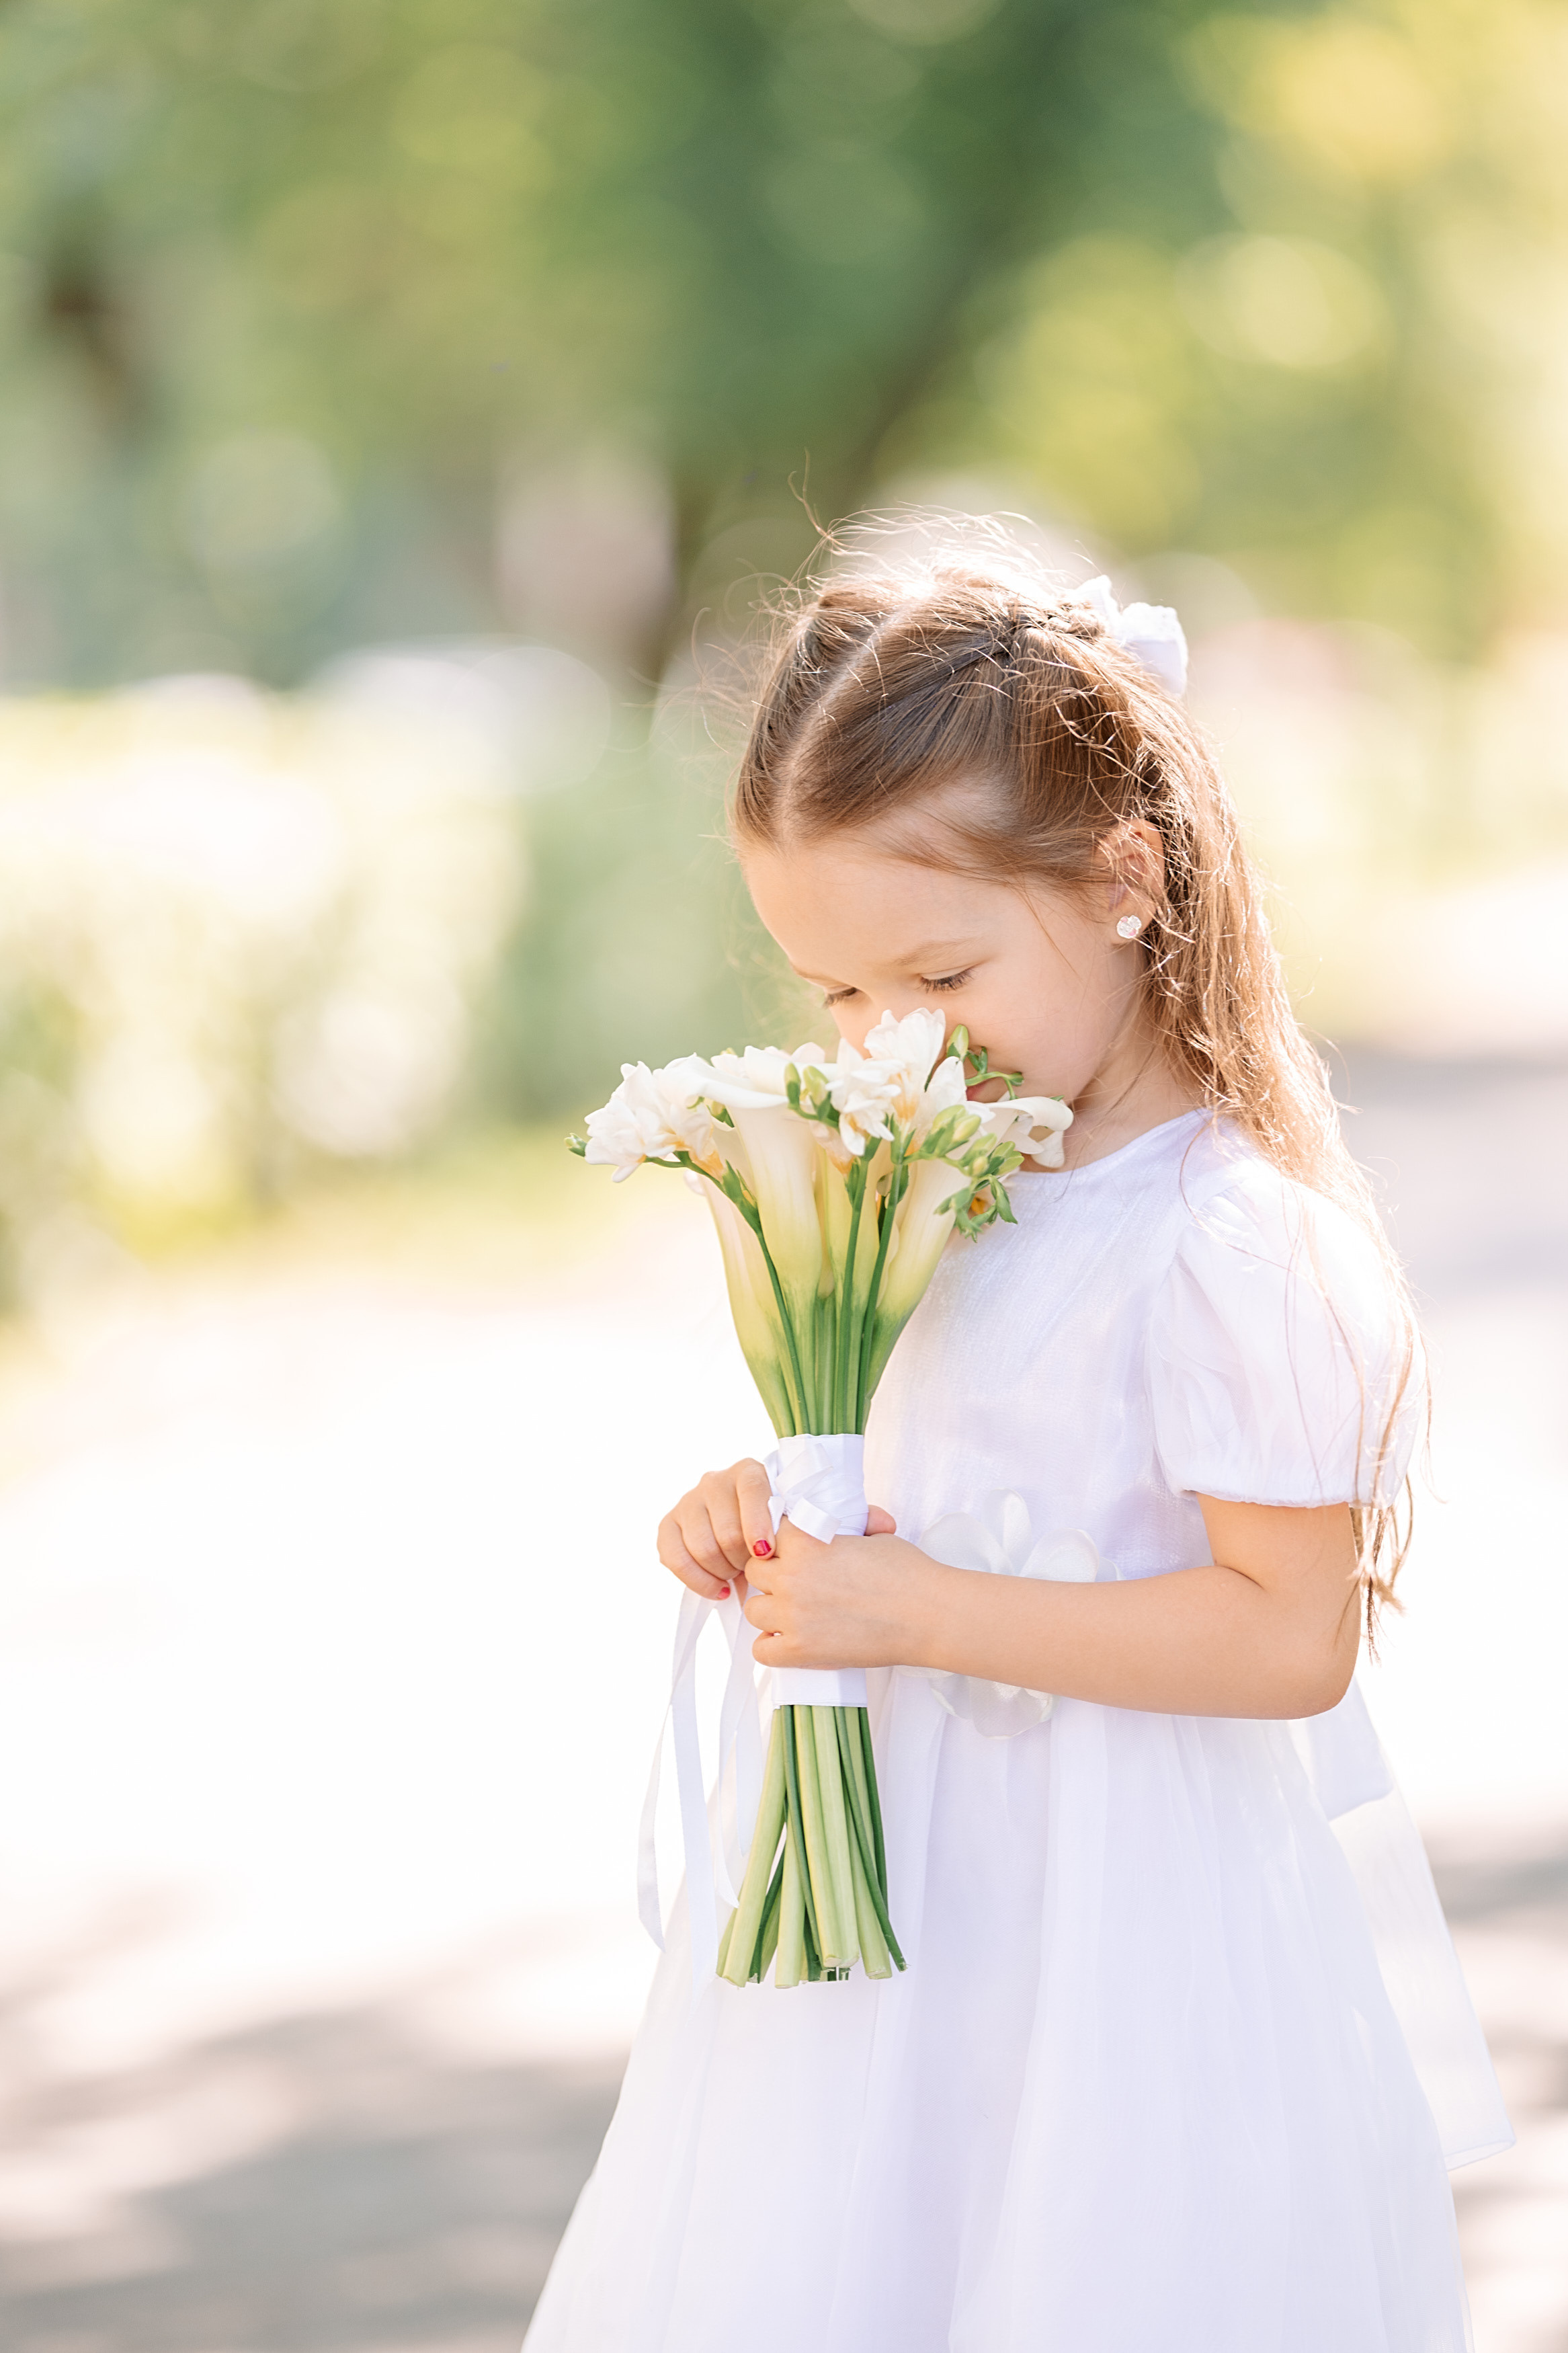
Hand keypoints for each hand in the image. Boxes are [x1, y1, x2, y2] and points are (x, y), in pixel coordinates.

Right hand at [656, 1460, 894, 1609]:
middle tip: (758, 1575)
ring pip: (699, 1538)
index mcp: (753, 1472)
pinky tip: (719, 1591)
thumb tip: (885, 1523)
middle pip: (722, 1518)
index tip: (767, 1552)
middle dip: (739, 1553)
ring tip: (741, 1583)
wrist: (757, 1536)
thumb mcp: (828, 1526)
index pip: (750, 1484)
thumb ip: (857, 1522)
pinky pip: (671, 1552)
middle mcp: (717, 1480)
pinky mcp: (670, 1527)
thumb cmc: (800, 1534)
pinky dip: (695, 1576)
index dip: (755, 1518)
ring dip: (720, 1567)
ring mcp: (691, 1502)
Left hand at [742, 1514, 925, 1669]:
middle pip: (754, 1571)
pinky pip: (762, 1649)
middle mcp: (792, 1577)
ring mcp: (793, 1616)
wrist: (928, 1615)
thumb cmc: (908, 1573)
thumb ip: (850, 1527)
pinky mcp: (801, 1651)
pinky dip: (773, 1646)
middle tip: (794, 1582)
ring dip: (770, 1610)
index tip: (792, 1550)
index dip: (781, 1541)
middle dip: (771, 1574)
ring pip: (753, 1610)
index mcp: (807, 1543)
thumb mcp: (876, 1535)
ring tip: (794, 1613)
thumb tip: (857, 1520)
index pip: (769, 1532)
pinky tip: (793, 1640)